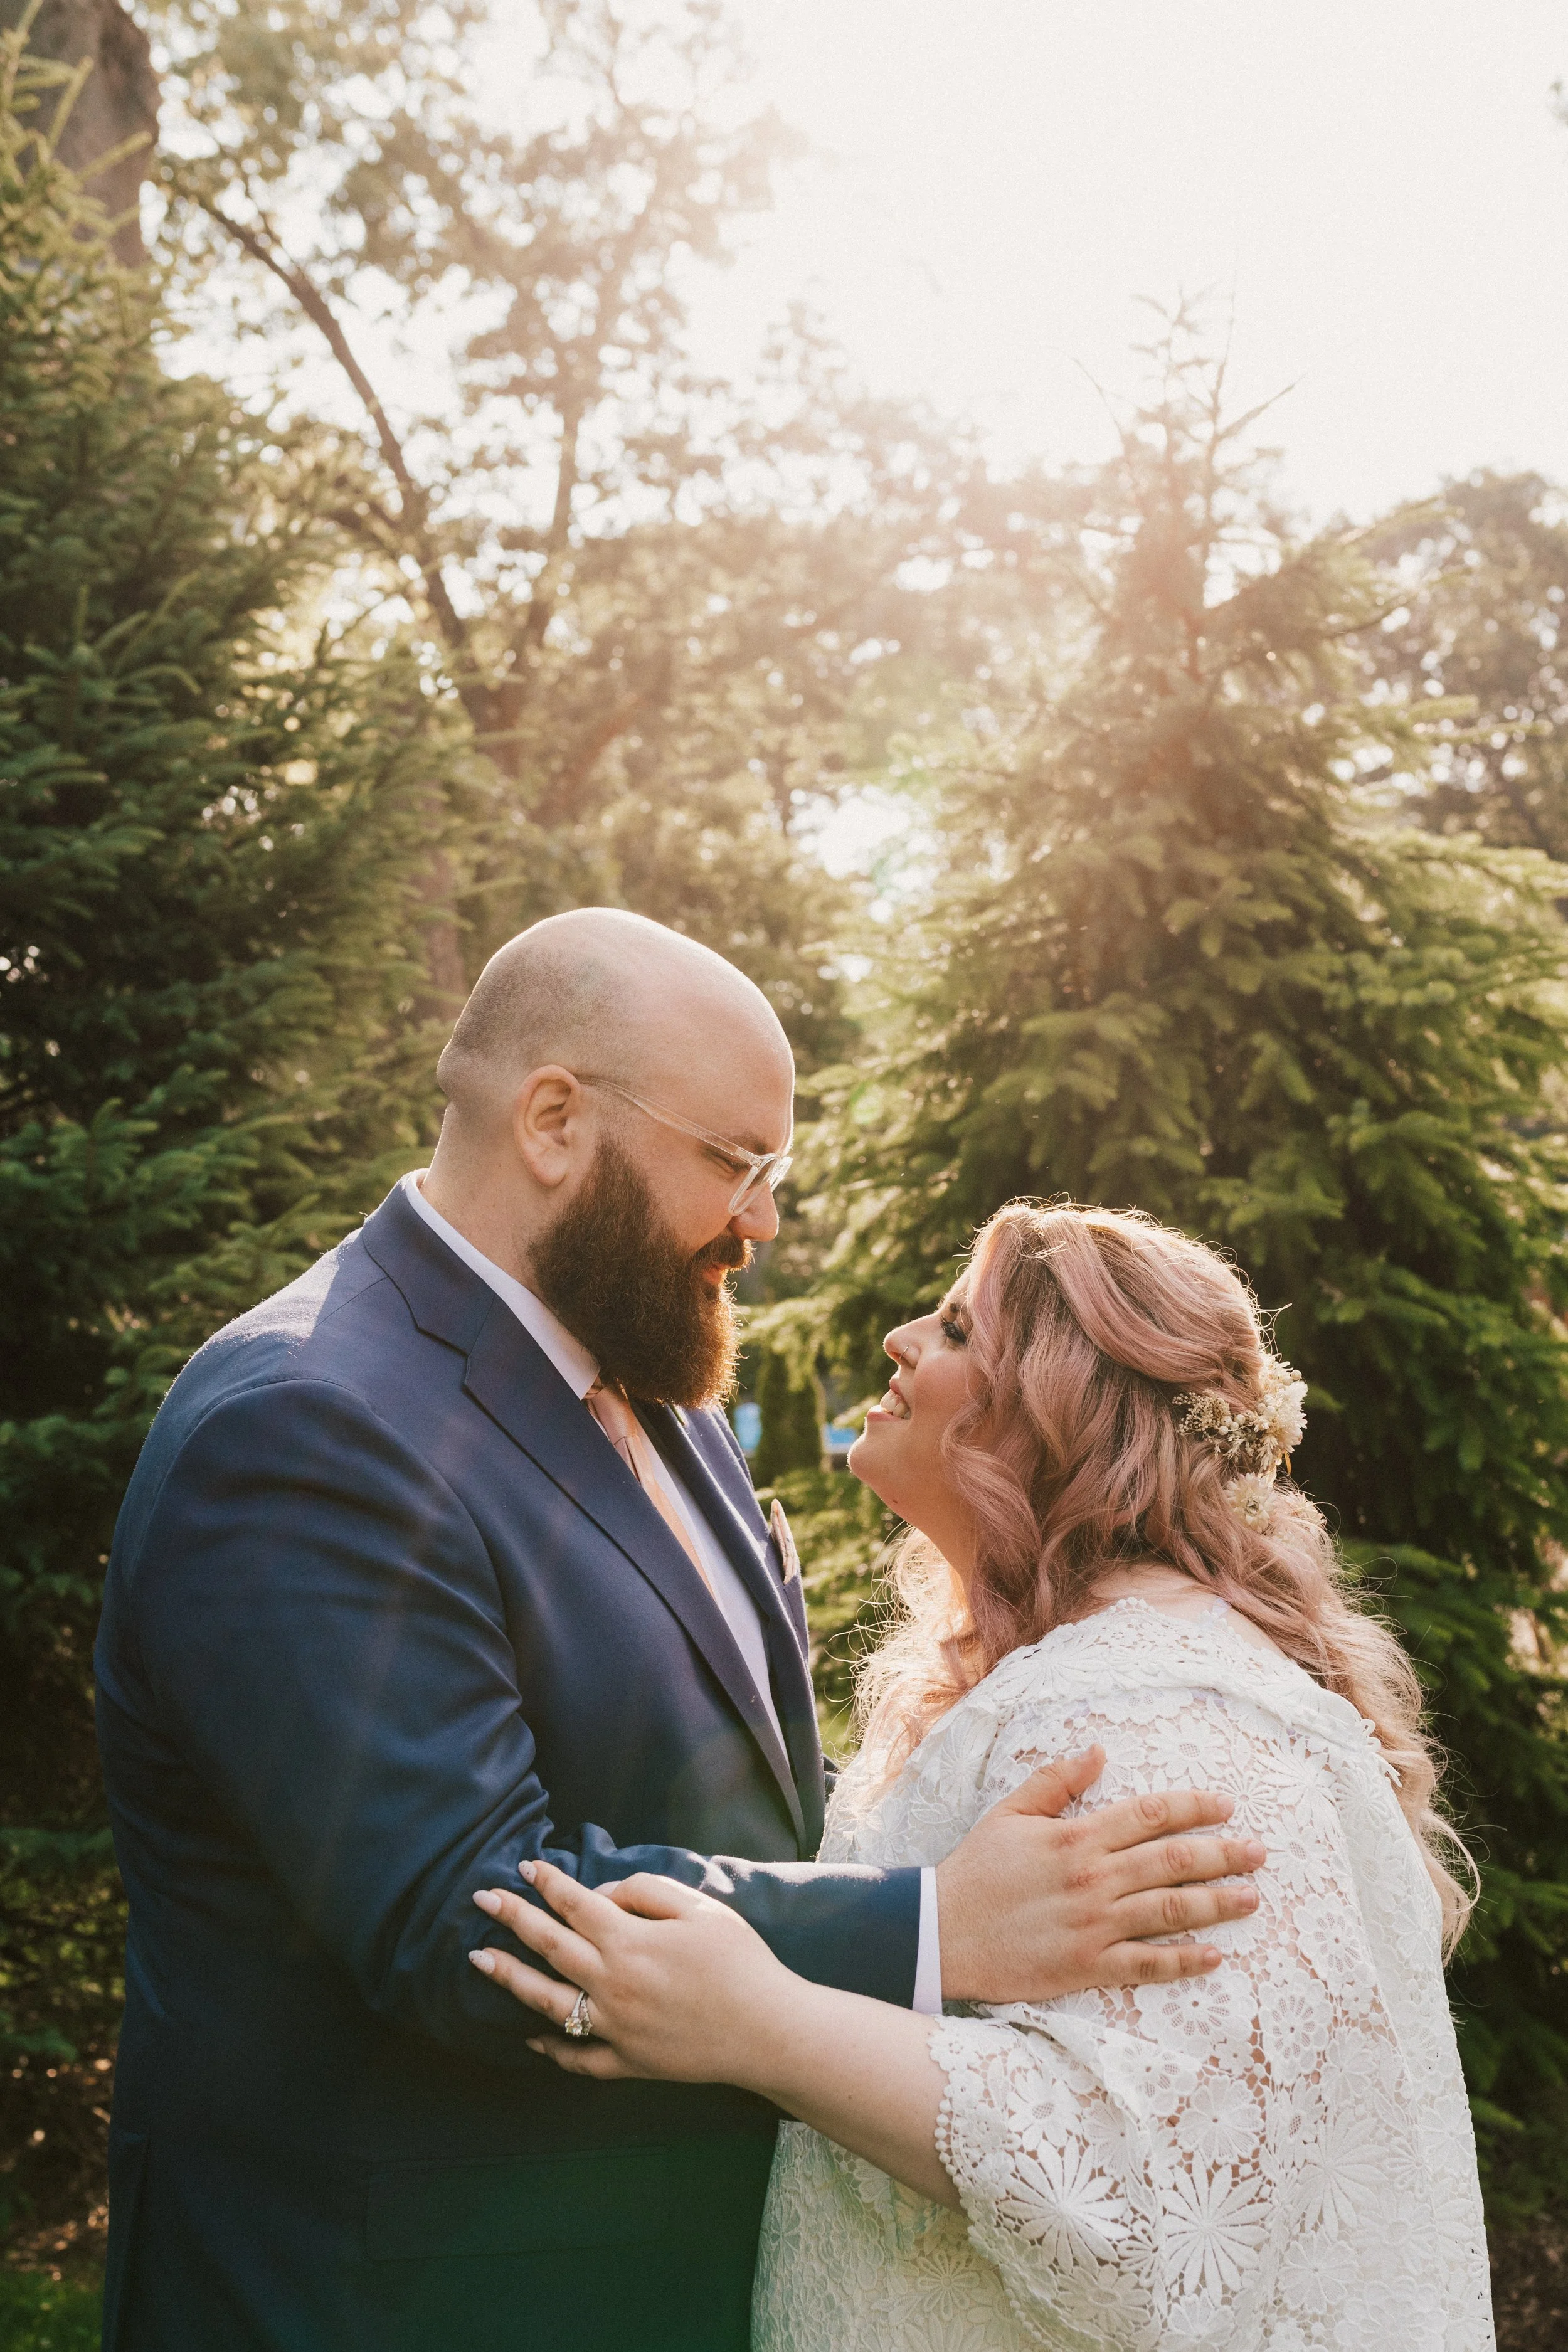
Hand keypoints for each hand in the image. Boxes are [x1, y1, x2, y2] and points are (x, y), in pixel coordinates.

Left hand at [469, 1861, 790, 2086]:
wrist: (768, 2031)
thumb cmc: (741, 1962)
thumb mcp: (700, 1909)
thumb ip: (647, 1892)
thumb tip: (604, 1898)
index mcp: (631, 1941)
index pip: (574, 1904)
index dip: (547, 1883)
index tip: (524, 1867)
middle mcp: (612, 1984)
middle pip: (549, 1946)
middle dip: (511, 1918)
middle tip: (480, 1898)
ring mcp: (615, 2027)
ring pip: (547, 2001)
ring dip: (510, 1978)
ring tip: (479, 1961)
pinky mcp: (627, 2062)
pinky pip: (578, 2057)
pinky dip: (550, 2048)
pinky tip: (529, 2036)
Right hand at [935, 1747, 1265, 2002]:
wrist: (941, 1932)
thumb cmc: (977, 1870)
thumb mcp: (1010, 1813)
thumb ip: (1057, 1781)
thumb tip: (1099, 1751)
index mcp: (1076, 1837)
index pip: (1149, 1815)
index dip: (1193, 1808)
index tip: (1226, 1806)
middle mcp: (1093, 1879)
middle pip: (1173, 1860)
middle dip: (1222, 1854)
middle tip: (1260, 1853)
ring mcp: (1094, 1925)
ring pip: (1170, 1911)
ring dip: (1216, 1903)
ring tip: (1251, 1899)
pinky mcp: (1087, 1966)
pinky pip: (1146, 1964)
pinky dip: (1183, 1961)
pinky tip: (1214, 1956)